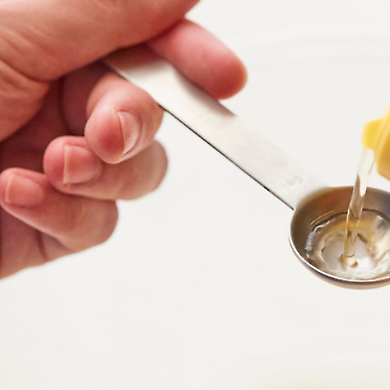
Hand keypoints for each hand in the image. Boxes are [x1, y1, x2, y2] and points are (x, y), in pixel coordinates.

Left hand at [0, 0, 246, 276]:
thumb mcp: (17, 29)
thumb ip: (113, 7)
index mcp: (52, 43)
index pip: (147, 44)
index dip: (191, 57)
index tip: (223, 76)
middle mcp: (57, 101)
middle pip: (150, 112)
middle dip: (135, 121)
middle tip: (108, 126)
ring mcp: (57, 162)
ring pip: (136, 172)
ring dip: (105, 170)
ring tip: (57, 163)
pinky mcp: (49, 220)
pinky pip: (98, 222)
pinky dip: (68, 211)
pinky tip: (18, 193)